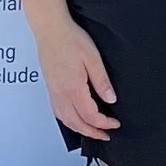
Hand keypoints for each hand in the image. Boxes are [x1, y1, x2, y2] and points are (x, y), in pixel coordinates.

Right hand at [33, 14, 116, 139]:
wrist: (51, 30)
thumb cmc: (71, 39)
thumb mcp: (93, 59)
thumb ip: (101, 81)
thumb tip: (111, 99)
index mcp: (73, 88)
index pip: (90, 115)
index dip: (104, 123)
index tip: (115, 124)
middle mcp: (61, 94)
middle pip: (77, 123)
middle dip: (93, 132)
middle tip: (106, 135)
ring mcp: (53, 92)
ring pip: (65, 120)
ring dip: (80, 129)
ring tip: (93, 131)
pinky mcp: (50, 88)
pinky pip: (58, 112)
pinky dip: (68, 121)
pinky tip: (74, 120)